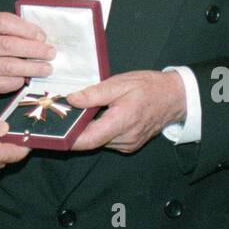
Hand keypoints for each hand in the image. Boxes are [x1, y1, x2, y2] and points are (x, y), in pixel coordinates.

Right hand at [0, 12, 55, 99]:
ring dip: (32, 68)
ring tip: (47, 68)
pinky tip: (27, 77)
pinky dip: (19, 80)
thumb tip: (39, 36)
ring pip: (9, 67)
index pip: (4, 22)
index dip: (26, 29)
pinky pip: (5, 83)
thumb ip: (8, 27)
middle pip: (9, 46)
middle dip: (34, 50)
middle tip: (50, 52)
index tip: (42, 35)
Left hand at [68, 70, 184, 153]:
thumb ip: (94, 94)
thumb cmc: (149, 87)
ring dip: (88, 130)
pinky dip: (99, 131)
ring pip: (99, 142)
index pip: (89, 140)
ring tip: (79, 113)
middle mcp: (125, 139)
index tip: (53, 134)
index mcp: (122, 122)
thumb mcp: (120, 83)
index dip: (69, 139)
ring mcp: (128, 144)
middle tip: (62, 116)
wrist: (175, 97)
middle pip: (91, 141)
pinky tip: (97, 117)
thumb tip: (72, 99)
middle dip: (76, 130)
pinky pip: (108, 141)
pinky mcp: (130, 145)